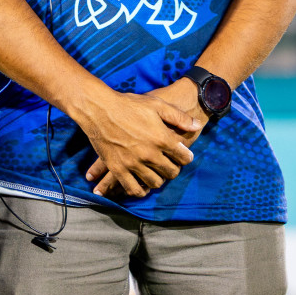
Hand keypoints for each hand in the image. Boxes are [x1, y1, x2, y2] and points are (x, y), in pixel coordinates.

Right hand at [86, 79, 205, 197]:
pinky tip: (141, 184)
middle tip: (168, 163)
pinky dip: (140, 190)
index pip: (184, 158)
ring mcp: (133, 163)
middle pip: (171, 172)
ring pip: (155, 182)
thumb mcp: (156, 104)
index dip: (185, 156)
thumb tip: (198, 125)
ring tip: (155, 172)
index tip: (181, 154)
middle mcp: (149, 154)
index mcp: (162, 138)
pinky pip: (133, 188)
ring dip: (158, 179)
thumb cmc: (127, 104)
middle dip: (173, 168)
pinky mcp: (117, 168)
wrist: (97, 108)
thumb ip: (179, 117)